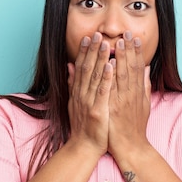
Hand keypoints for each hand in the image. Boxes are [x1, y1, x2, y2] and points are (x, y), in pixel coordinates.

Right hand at [67, 32, 112, 156]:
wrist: (84, 147)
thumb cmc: (84, 126)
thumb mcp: (74, 102)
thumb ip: (73, 83)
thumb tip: (69, 65)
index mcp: (78, 92)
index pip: (81, 67)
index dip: (85, 51)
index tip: (89, 37)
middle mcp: (81, 95)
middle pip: (87, 68)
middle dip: (92, 50)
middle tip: (98, 33)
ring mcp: (89, 103)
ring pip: (95, 77)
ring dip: (100, 59)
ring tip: (106, 43)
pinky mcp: (98, 111)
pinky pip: (103, 92)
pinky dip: (107, 78)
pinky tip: (111, 65)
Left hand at [107, 31, 151, 158]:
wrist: (131, 147)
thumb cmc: (134, 127)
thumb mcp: (143, 104)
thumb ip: (144, 85)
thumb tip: (146, 68)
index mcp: (137, 92)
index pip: (137, 67)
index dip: (136, 51)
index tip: (133, 37)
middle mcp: (132, 94)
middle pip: (131, 67)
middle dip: (128, 49)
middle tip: (126, 32)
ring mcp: (123, 100)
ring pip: (122, 74)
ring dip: (120, 57)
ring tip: (118, 41)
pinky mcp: (114, 108)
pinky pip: (112, 89)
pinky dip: (111, 75)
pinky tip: (109, 63)